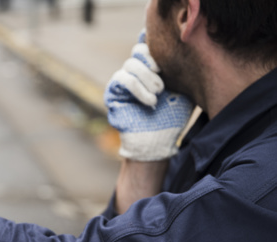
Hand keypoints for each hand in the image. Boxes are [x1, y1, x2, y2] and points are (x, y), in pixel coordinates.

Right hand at [104, 31, 193, 160]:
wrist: (157, 142)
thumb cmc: (173, 117)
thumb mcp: (183, 89)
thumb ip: (182, 68)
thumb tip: (190, 44)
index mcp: (152, 67)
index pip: (147, 43)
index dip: (152, 38)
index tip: (167, 42)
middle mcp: (136, 72)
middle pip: (138, 49)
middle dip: (152, 60)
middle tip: (163, 76)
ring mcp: (123, 81)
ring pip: (131, 64)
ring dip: (147, 78)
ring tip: (159, 93)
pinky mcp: (113, 93)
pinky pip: (123, 79)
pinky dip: (138, 88)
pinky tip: (150, 101)